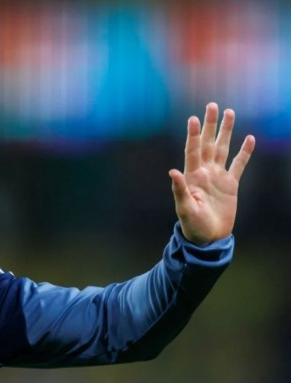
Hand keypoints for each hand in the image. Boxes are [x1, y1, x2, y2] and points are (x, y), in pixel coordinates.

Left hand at [169, 103, 254, 245]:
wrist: (208, 237)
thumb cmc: (193, 225)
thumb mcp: (184, 208)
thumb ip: (179, 190)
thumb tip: (172, 172)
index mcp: (192, 176)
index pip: (192, 151)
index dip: (192, 135)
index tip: (193, 118)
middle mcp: (204, 172)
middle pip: (207, 143)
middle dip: (210, 125)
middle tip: (212, 105)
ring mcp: (218, 177)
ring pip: (222, 149)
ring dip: (225, 132)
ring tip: (229, 113)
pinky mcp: (230, 185)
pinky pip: (238, 165)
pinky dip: (244, 152)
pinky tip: (249, 138)